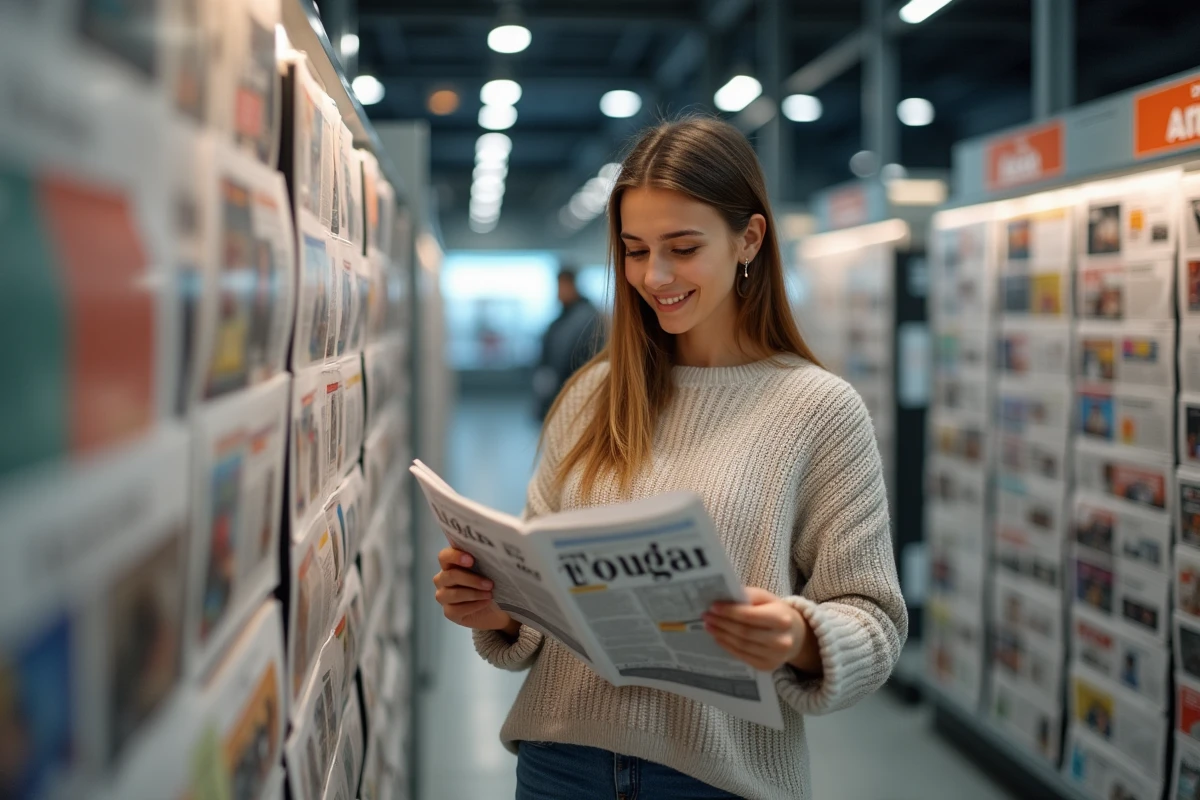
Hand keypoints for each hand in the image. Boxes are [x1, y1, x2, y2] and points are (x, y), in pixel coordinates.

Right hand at [433, 548, 519, 634]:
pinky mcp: (449, 612)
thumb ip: (482, 561)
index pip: (444, 556)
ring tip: (490, 594)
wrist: (497, 608)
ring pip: (454, 594)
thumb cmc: (490, 584)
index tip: (471, 560)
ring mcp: (444, 596)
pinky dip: (474, 605)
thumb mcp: (488, 571)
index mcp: (451, 563)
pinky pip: (457, 609)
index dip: (455, 556)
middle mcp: (443, 578)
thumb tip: (489, 553)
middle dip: (471, 579)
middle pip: (450, 576)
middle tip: (489, 583)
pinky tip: (485, 603)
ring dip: (474, 594)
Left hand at [703, 587, 817, 672]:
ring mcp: (774, 656)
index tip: (713, 607)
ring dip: (721, 635)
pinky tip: (719, 637)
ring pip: (741, 645)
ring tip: (709, 625)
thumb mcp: (768, 598)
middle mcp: (780, 640)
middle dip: (722, 623)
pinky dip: (728, 646)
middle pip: (743, 632)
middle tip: (706, 616)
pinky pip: (742, 656)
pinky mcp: (767, 667)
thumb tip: (726, 596)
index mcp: (782, 619)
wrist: (796, 636)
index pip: (749, 615)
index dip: (729, 611)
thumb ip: (749, 595)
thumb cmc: (778, 613)